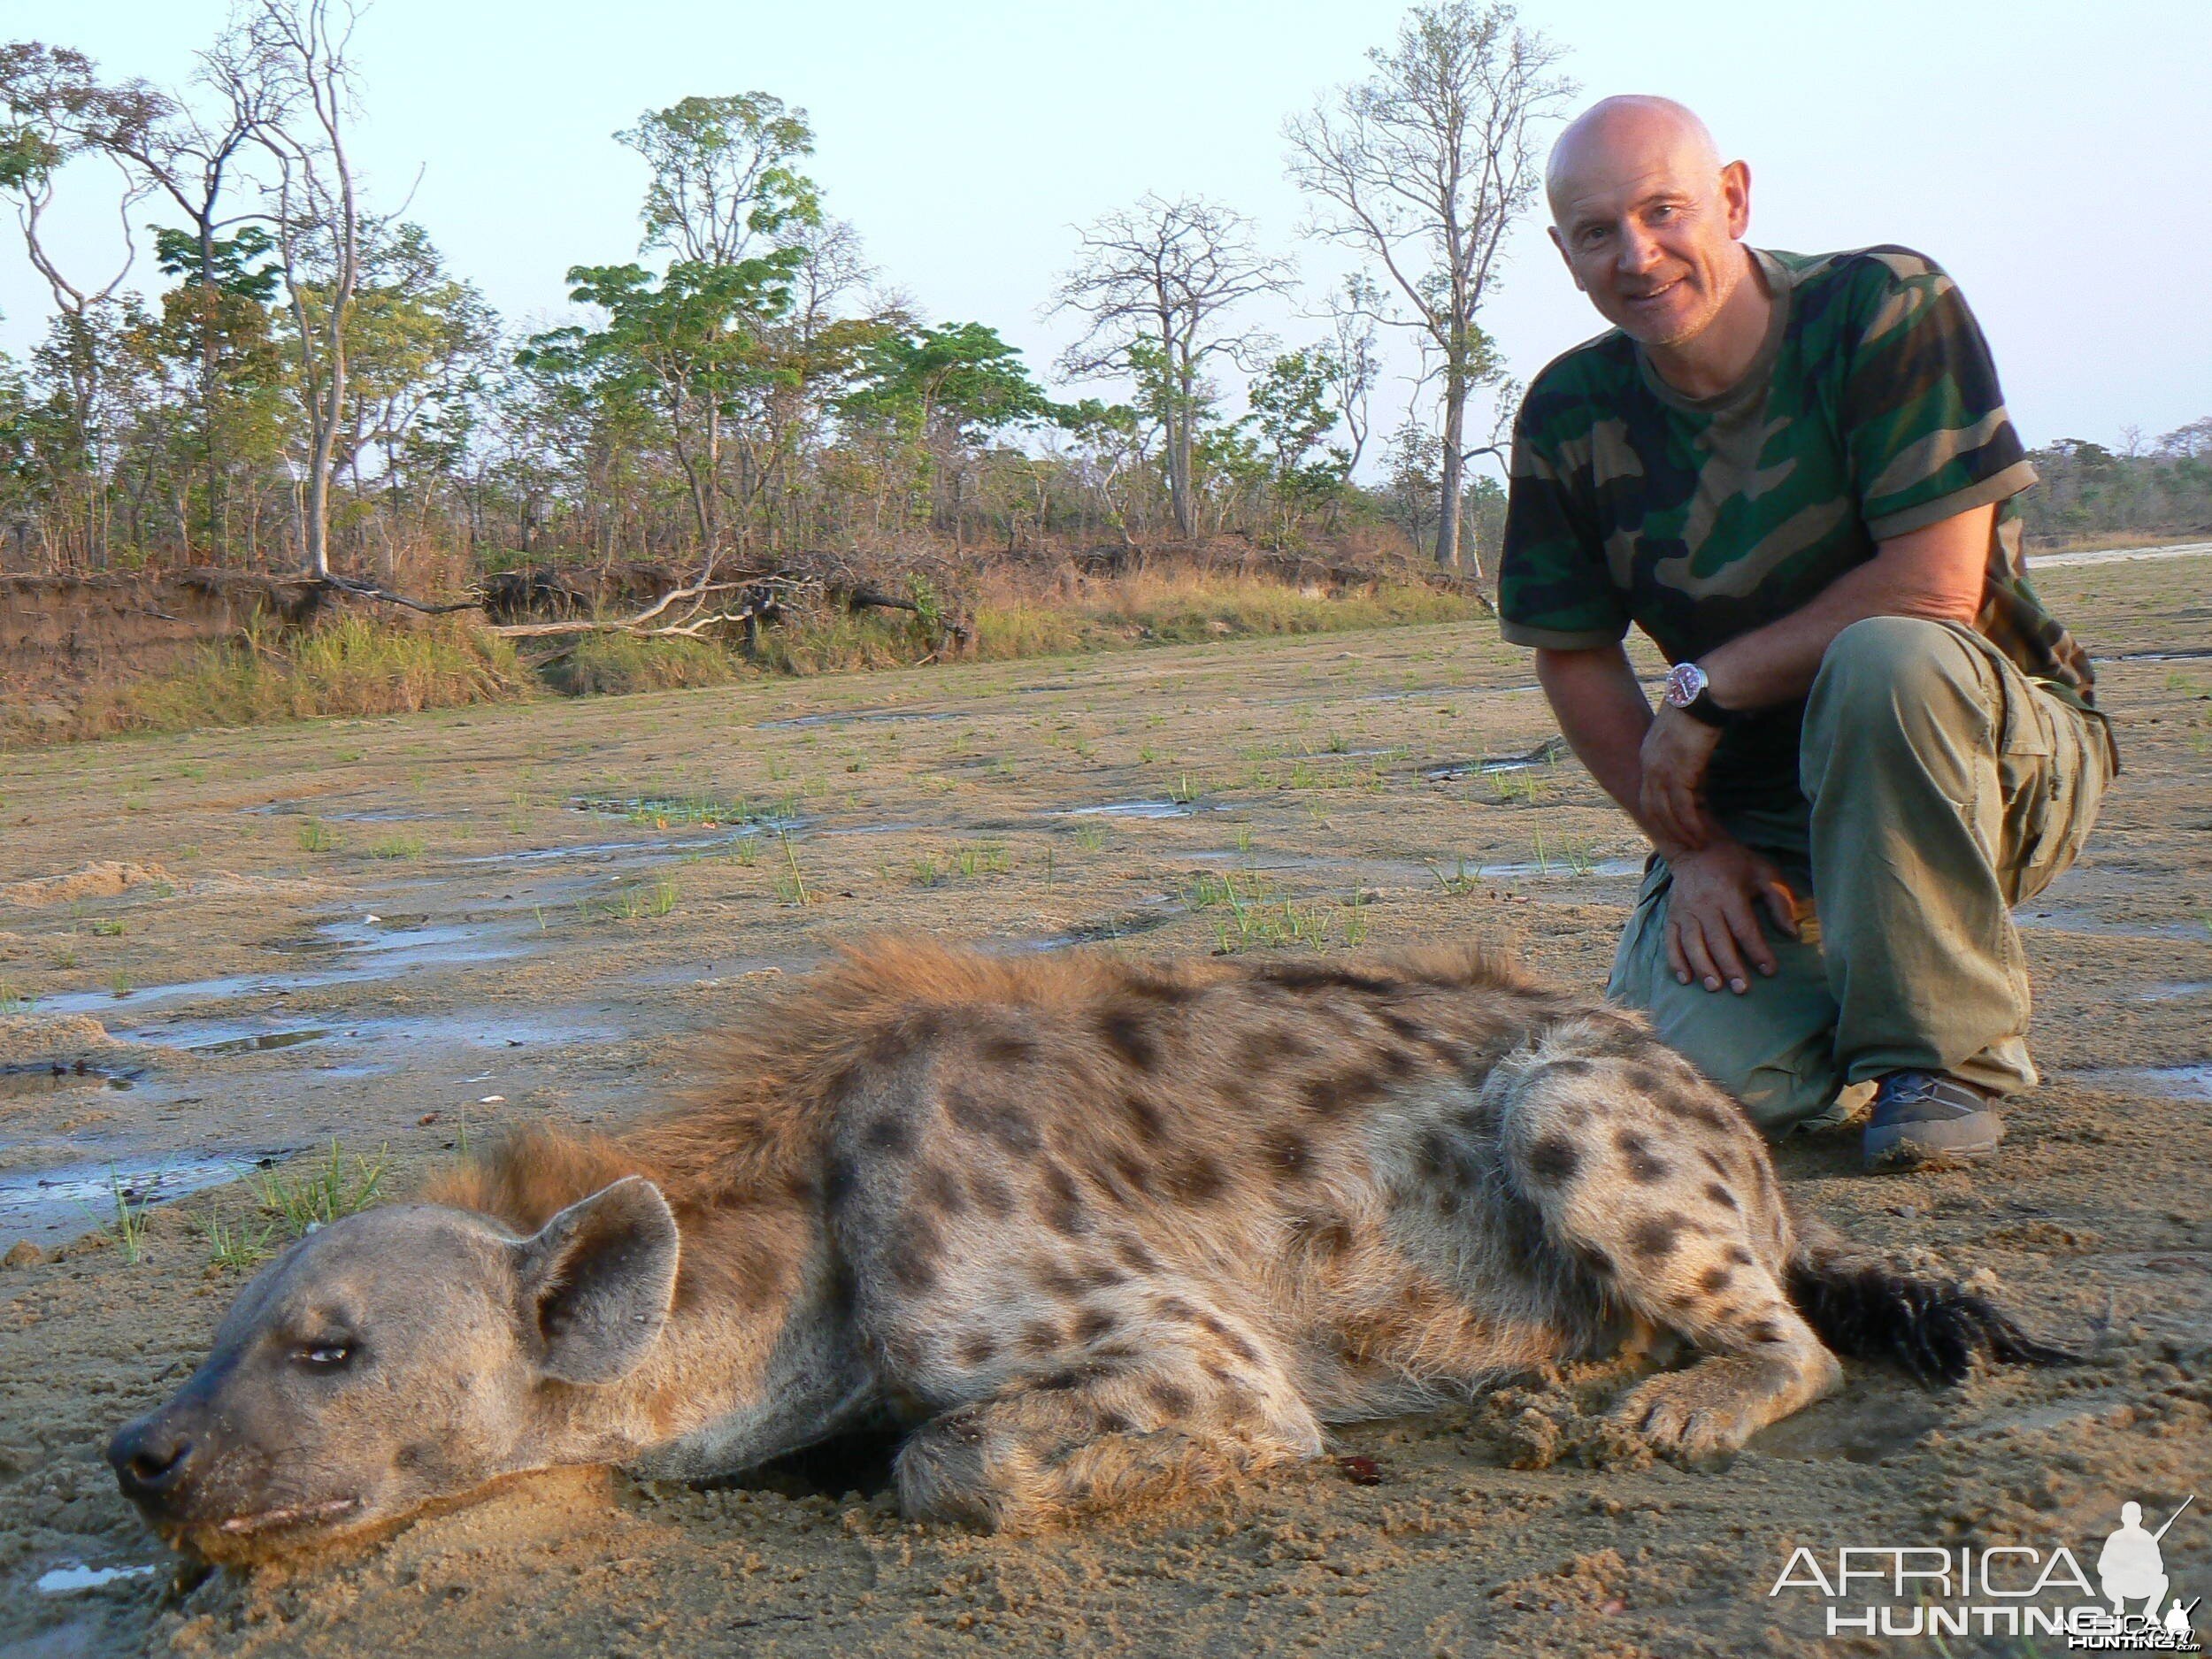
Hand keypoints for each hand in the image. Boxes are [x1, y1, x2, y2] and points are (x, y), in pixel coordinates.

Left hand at [1638, 703, 1724, 850]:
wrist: (1701, 692)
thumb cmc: (1697, 704)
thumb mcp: (1682, 729)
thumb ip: (1682, 746)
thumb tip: (1694, 755)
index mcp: (1648, 753)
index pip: (1648, 791)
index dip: (1659, 811)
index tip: (1671, 826)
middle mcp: (1649, 764)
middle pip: (1652, 806)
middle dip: (1667, 828)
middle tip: (1682, 844)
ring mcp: (1662, 770)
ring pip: (1667, 812)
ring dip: (1681, 832)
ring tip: (1696, 846)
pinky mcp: (1679, 773)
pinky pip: (1683, 808)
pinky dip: (1691, 825)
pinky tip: (1701, 836)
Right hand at [1663, 839, 1801, 994]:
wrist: (1695, 848)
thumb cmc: (1736, 864)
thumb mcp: (1764, 873)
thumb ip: (1780, 901)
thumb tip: (1791, 932)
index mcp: (1729, 894)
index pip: (1744, 928)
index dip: (1757, 951)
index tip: (1770, 970)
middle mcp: (1705, 905)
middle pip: (1718, 940)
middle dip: (1730, 966)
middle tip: (1741, 989)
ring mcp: (1685, 911)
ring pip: (1692, 944)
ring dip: (1703, 967)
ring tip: (1715, 987)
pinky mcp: (1672, 916)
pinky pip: (1671, 942)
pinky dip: (1676, 961)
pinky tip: (1685, 979)